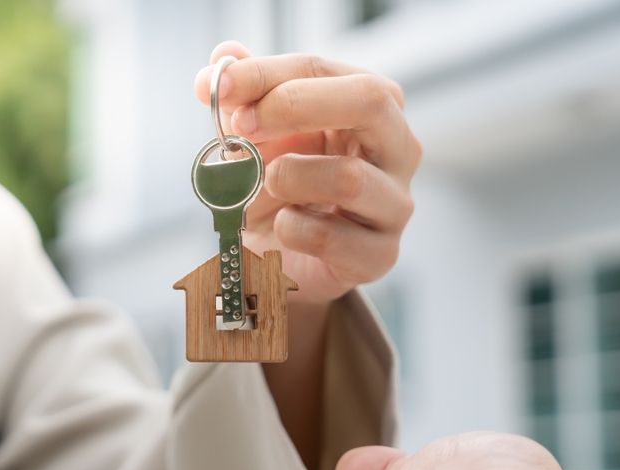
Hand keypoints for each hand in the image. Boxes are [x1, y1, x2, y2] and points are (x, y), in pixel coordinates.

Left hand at [194, 42, 420, 302]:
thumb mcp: (255, 137)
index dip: (268, 75)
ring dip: (287, 178)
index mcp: (370, 105)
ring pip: (348, 176)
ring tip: (265, 187)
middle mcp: (396, 148)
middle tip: (243, 126)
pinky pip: (331, 237)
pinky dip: (292, 229)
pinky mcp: (378, 255)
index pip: (324, 70)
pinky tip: (282, 227)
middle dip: (295, 105)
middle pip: (369, 100)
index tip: (222, 88)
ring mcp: (393, 204)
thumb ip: (242, 96)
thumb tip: (223, 58)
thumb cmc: (277, 189)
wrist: (279, 260)